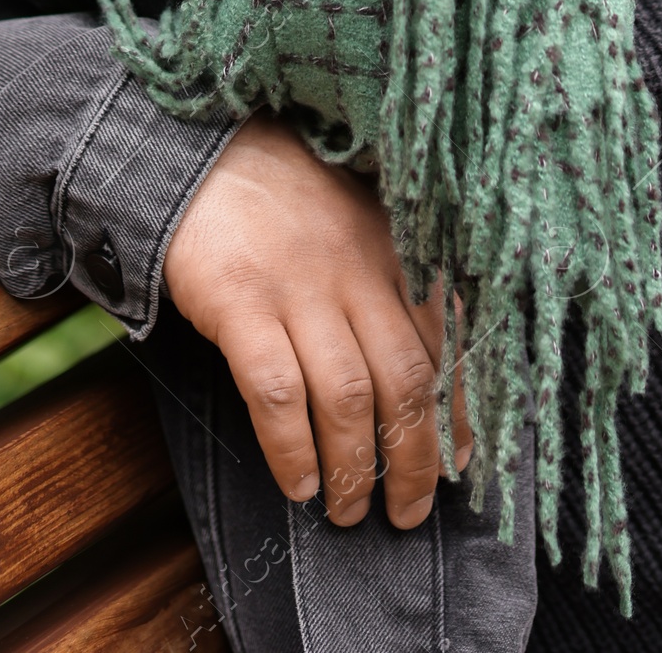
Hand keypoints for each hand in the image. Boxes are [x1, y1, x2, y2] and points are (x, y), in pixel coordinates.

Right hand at [163, 110, 470, 527]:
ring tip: (349, 512)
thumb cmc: (282, 194)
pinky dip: (292, 448)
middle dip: (414, 459)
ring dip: (355, 469)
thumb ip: (390, 278)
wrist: (198, 149)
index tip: (462, 462)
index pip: (446, 342)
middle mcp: (355, 267)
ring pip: (348, 396)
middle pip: (405, 380)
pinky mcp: (240, 301)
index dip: (459, 411)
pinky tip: (297, 484)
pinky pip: (277, 392)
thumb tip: (428, 370)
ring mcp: (297, 285)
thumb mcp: (355, 219)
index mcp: (392, 247)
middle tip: (409, 511)